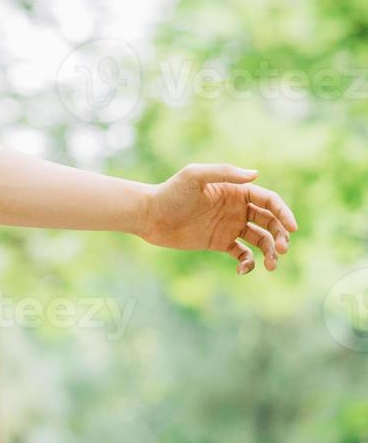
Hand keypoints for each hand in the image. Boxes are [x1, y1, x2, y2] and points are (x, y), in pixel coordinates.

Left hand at [139, 163, 297, 273]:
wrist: (149, 215)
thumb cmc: (170, 192)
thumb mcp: (194, 176)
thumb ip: (224, 172)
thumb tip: (255, 175)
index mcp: (236, 191)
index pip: (270, 201)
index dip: (284, 213)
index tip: (292, 228)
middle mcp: (238, 208)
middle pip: (271, 222)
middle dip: (281, 236)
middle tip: (280, 250)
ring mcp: (230, 226)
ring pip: (261, 240)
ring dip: (270, 253)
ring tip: (270, 266)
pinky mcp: (220, 242)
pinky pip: (242, 255)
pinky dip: (248, 263)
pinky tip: (242, 270)